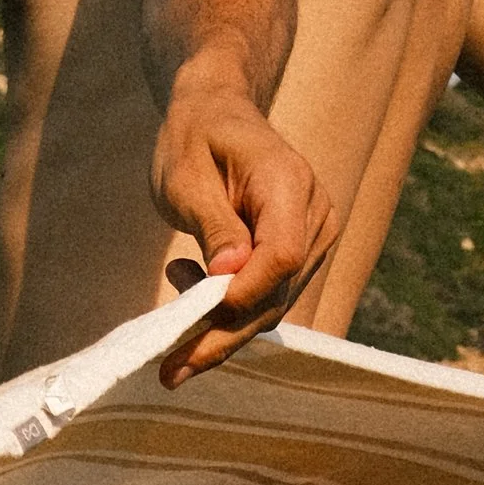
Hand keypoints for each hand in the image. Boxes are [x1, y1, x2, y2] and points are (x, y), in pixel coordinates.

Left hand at [151, 69, 337, 380]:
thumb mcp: (188, 176)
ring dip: (218, 325)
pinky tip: (190, 286)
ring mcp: (312, 238)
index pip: (281, 256)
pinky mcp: (298, 256)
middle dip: (221, 338)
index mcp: (289, 182)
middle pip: (277, 294)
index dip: (242, 297)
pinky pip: (267, 299)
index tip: (192, 321)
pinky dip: (226, 312)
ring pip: (271, 307)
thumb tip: (230, 275)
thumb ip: (213, 225)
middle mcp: (313, 214)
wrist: (215, 113)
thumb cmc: (195, 138)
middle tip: (169, 371)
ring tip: (174, 287)